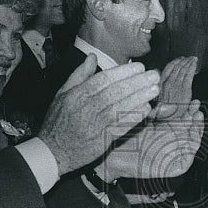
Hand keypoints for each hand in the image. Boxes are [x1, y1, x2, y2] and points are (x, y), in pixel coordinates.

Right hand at [39, 54, 160, 174]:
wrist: (53, 151)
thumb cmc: (58, 120)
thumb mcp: (63, 93)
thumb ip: (79, 74)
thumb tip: (92, 57)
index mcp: (78, 94)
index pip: (104, 79)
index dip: (123, 72)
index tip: (139, 67)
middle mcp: (87, 107)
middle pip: (116, 92)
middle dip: (137, 83)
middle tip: (153, 76)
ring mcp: (95, 124)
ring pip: (121, 107)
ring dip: (140, 98)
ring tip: (154, 89)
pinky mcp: (102, 140)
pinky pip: (121, 126)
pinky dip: (133, 118)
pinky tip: (146, 109)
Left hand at [97, 99, 203, 180]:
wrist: (115, 155)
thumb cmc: (126, 139)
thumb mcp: (144, 121)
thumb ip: (157, 113)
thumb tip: (172, 106)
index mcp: (166, 131)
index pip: (184, 120)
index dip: (191, 111)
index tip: (194, 101)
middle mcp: (171, 143)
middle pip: (191, 130)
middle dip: (196, 118)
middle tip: (197, 107)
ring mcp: (173, 156)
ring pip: (192, 144)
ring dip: (197, 131)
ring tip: (197, 117)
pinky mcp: (172, 169)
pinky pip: (187, 160)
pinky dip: (192, 148)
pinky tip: (191, 135)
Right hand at [157, 56, 197, 116]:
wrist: (166, 119)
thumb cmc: (162, 110)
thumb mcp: (155, 95)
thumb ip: (157, 82)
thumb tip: (156, 70)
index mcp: (161, 84)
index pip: (168, 68)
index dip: (175, 62)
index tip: (179, 59)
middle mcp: (168, 83)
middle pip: (177, 68)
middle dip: (184, 61)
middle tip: (189, 58)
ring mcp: (177, 86)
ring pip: (183, 70)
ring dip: (189, 63)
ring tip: (193, 59)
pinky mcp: (185, 90)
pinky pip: (188, 76)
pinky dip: (192, 68)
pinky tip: (194, 64)